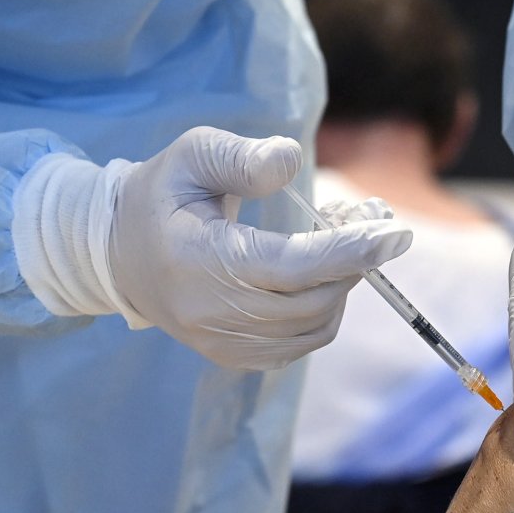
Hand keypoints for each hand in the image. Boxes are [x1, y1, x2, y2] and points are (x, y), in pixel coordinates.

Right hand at [12, 127, 410, 370]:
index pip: (290, 267)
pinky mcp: (233, 356)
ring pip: (313, 327)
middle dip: (355, 261)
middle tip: (370, 221)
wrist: (118, 253)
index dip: (348, 251)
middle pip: (311, 300)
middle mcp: (209, 313)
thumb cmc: (163, 195)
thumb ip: (241, 157)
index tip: (395, 232)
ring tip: (343, 242)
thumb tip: (289, 159)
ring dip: (343, 285)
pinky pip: (300, 343)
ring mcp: (221, 342)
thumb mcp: (192, 155)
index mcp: (198, 260)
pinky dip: (323, 310)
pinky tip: (320, 274)